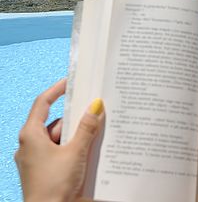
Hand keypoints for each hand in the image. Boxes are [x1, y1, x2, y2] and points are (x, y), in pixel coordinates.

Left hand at [15, 78, 104, 201]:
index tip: (72, 81)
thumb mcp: (75, 152)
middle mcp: (30, 145)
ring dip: (77, 136)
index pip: (43, 103)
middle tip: (94, 109)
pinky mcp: (43, 173)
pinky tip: (90, 150)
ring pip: (59, 139)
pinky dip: (74, 149)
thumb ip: (87, 127)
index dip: (57, 90)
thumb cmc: (54, 185)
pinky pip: (60, 153)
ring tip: (98, 132)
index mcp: (31, 135)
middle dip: (75, 118)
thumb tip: (96, 105)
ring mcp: (35, 160)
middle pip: (56, 122)